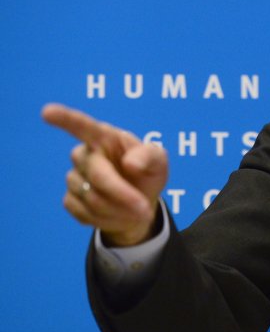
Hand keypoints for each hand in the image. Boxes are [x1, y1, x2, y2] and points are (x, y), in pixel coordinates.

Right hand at [42, 103, 168, 246]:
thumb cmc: (147, 173)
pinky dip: (107, 219)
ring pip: (93, 199)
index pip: (82, 126)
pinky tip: (118, 214)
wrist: (139, 203)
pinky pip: (85, 214)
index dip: (64, 119)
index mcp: (105, 137)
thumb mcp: (158, 161)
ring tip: (135, 210)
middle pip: (99, 176)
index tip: (48, 112)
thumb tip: (130, 163)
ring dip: (119, 210)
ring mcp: (74, 177)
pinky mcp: (70, 200)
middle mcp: (84, 154)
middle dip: (123, 195)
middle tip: (143, 209)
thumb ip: (150, 156)